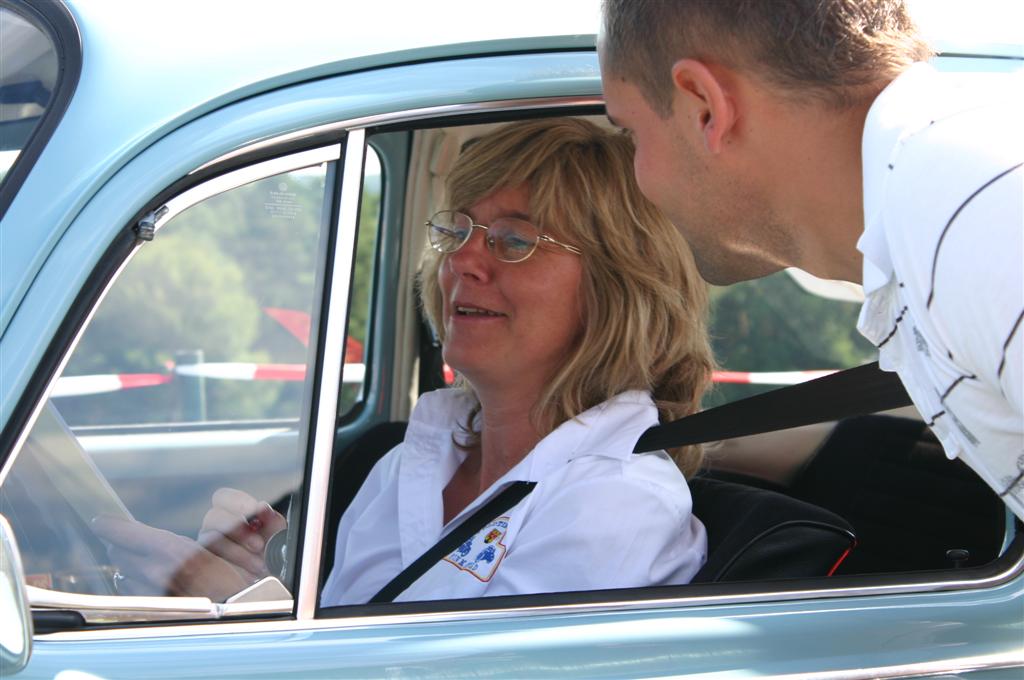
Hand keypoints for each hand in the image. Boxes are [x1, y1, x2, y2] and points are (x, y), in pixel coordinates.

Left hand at [92, 515, 248, 600]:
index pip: (121, 533)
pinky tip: (147, 582)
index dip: (109, 526)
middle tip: (131, 541)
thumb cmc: (229, 577)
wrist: (237, 610)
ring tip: (143, 562)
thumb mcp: (202, 548)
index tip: (101, 521)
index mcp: (168, 550)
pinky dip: (134, 585)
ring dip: (128, 565)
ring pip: (122, 572)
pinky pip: (131, 592)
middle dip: (122, 544)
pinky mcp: (149, 608)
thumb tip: (137, 537)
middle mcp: (153, 572)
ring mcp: (149, 593)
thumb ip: (167, 544)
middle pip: (118, 551)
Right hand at [198, 488, 286, 582]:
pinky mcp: (203, 568)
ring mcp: (207, 547)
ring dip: (238, 553)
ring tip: (258, 565)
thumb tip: (263, 507)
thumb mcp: (277, 537)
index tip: (257, 510)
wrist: (270, 584)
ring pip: (210, 541)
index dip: (238, 502)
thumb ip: (271, 520)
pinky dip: (229, 568)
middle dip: (238, 529)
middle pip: (213, 517)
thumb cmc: (272, 556)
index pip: (222, 497)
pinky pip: (206, 563)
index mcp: (233, 513)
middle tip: (258, 545)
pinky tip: (247, 575)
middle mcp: (216, 527)